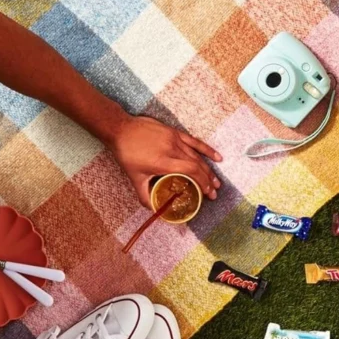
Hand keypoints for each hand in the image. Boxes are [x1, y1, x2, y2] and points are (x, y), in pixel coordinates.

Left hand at [108, 116, 222, 207]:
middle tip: (214, 192)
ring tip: (216, 181)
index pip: (190, 171)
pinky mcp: (174, 132)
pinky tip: (217, 157)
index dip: (202, 182)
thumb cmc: (126, 153)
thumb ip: (144, 195)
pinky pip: (194, 142)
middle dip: (208, 180)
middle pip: (197, 165)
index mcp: (163, 162)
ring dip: (208, 169)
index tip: (208, 193)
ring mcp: (174, 139)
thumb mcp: (134, 178)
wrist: (120, 129)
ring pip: (197, 156)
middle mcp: (172, 149)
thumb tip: (153, 209)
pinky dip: (207, 150)